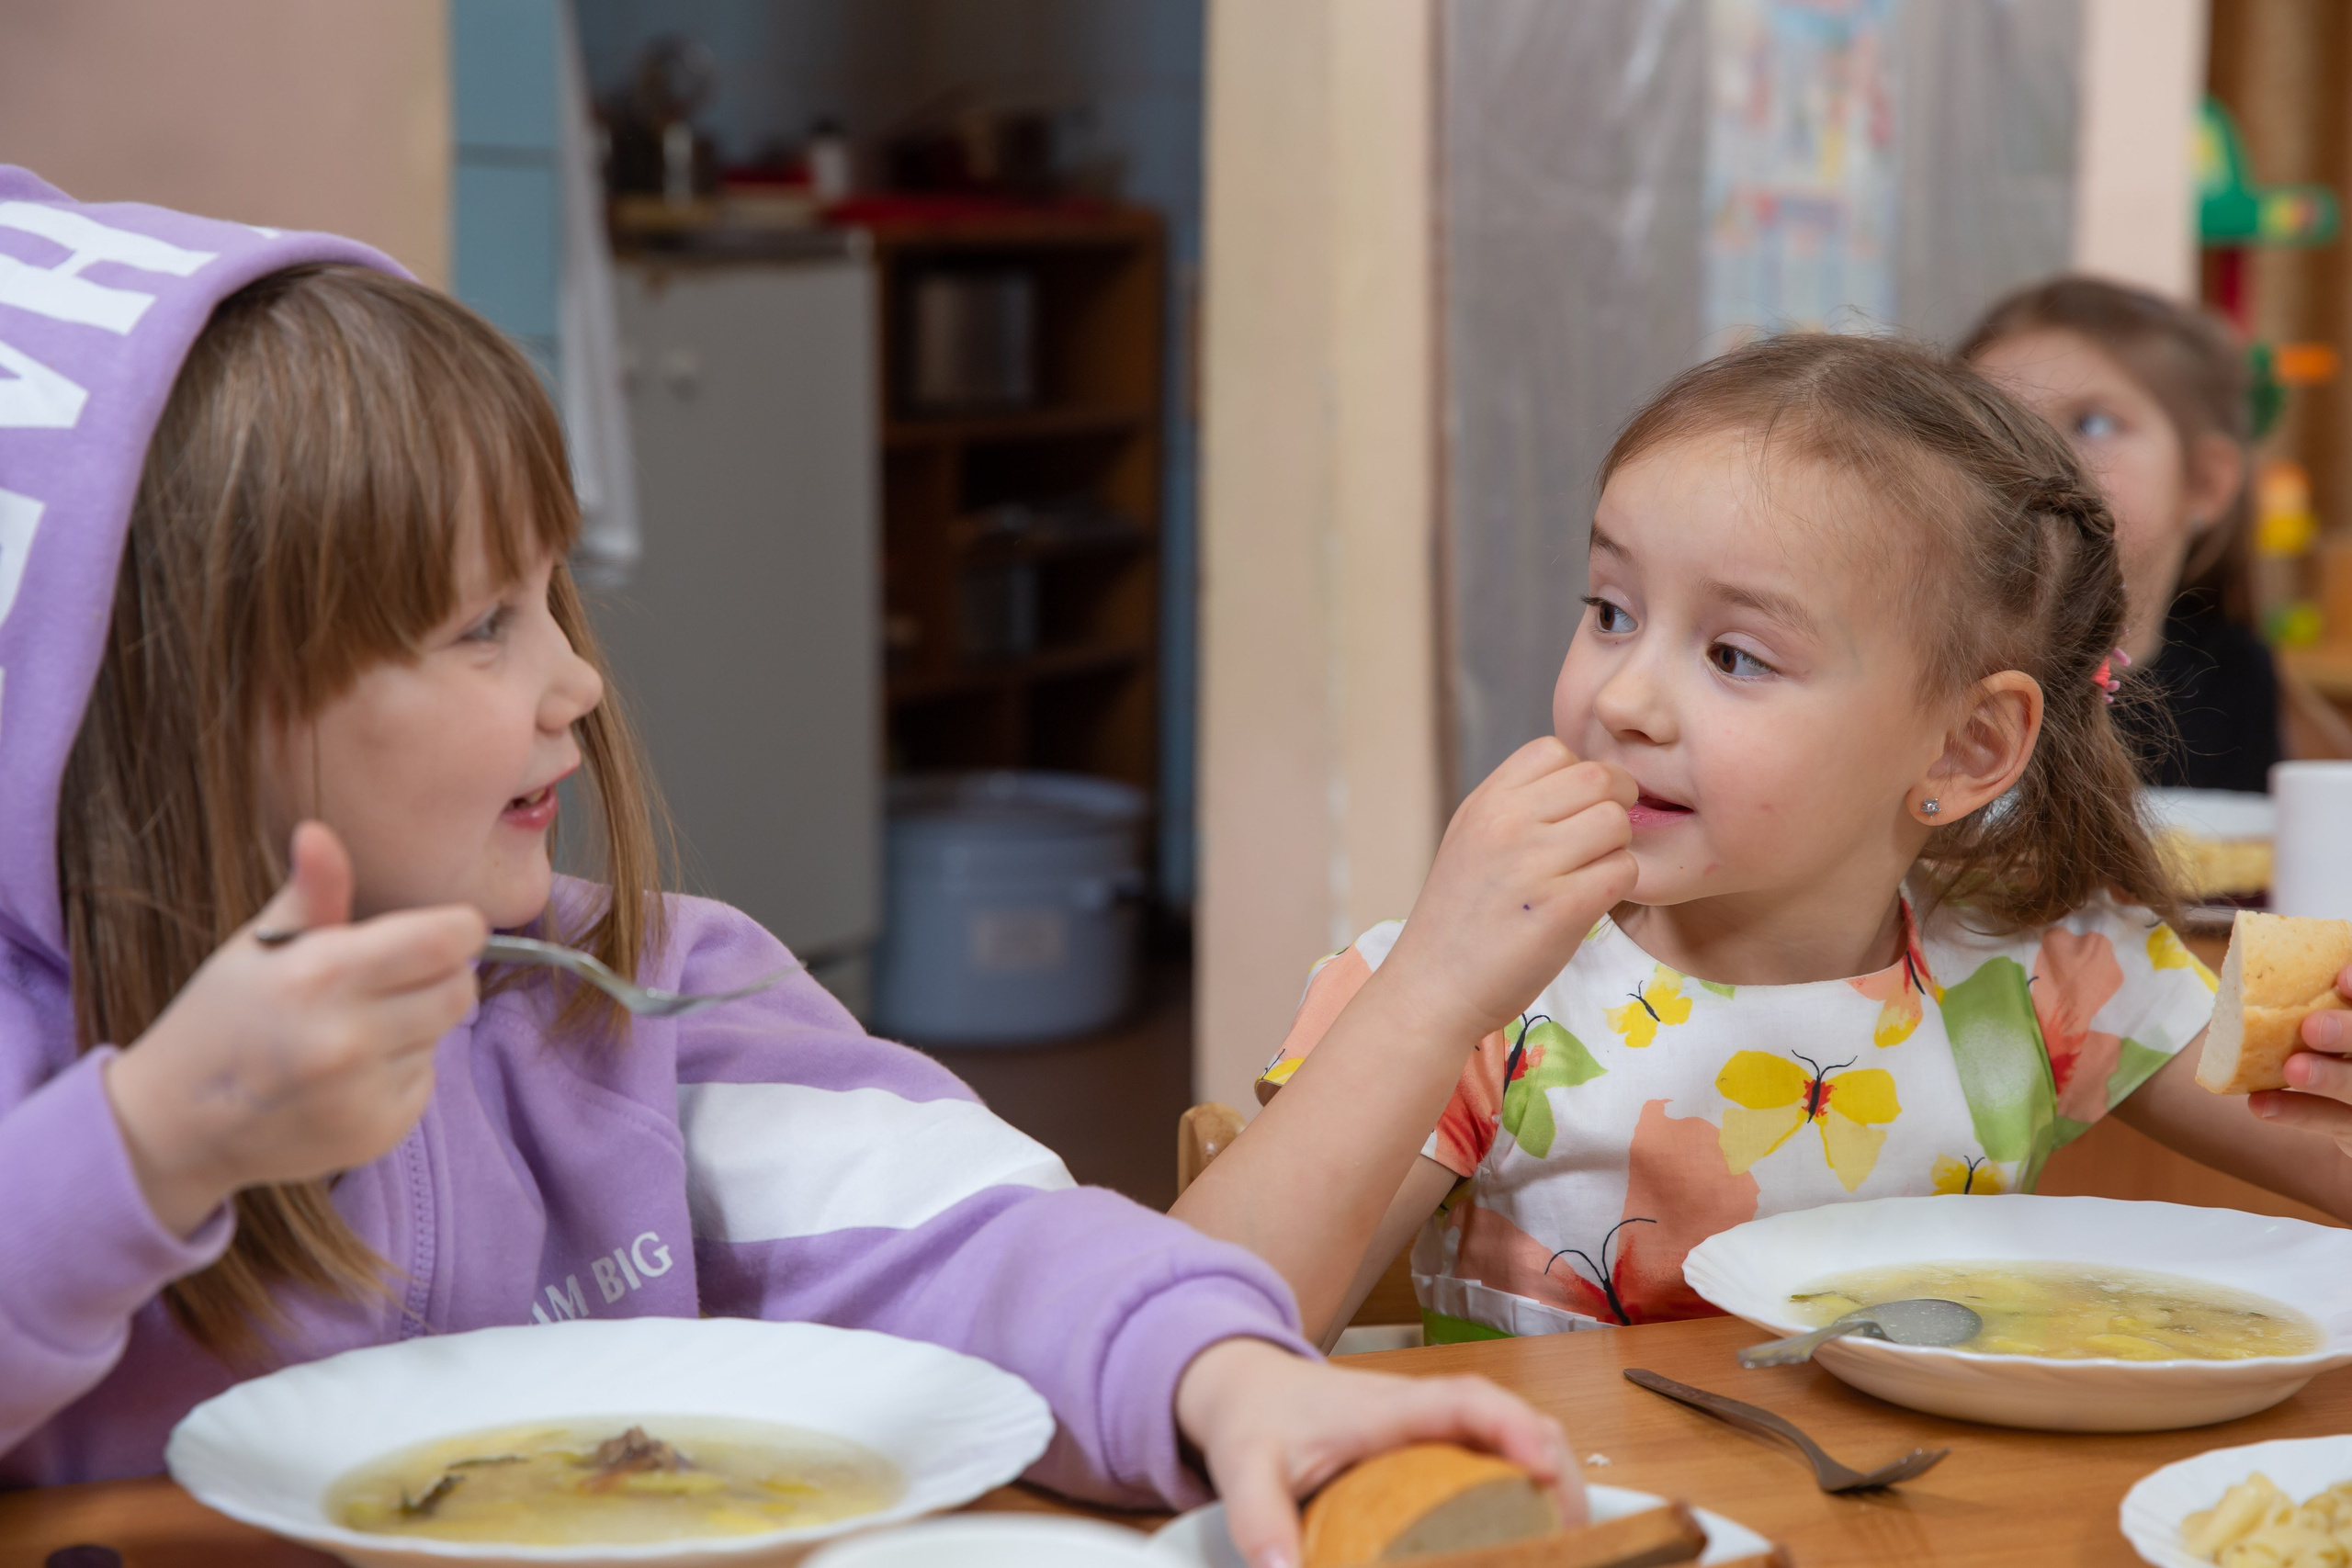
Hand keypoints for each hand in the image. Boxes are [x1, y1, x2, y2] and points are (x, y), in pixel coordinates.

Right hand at [104, 822, 486, 1237]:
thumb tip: (319, 832)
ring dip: (416, 1026)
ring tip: (353, 1030)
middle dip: (438, 976)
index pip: (447, 940)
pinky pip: (424, 1081)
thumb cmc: (221, 1020)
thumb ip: (311, 894)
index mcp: (322, 976)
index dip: (456, 930)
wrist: (177, 1125)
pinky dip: (400, 1072)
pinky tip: (348, 1074)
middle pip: (460, 989)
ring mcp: (365, 1092)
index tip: (438, 932)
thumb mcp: (257, 948)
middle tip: (390, 981)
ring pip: (443, 1035)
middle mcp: (349, 1038)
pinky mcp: (379, 1133)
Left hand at [1174, 1338, 1582, 1567]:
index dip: (1510, 1426)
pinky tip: (1539, 1527)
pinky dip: (1531, 1481)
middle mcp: (1420, 1408)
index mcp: (1382, 1408)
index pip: (1461, 1401)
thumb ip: (1260, 1518)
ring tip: (1572, 1533)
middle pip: (1509, 1414)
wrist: (1246, 1384)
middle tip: (1575, 1525)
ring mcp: (1433, 1423)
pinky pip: (1498, 1450)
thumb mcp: (1244, 1469)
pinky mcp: (1437, 1443)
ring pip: (1514, 1430)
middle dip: (1554, 1460)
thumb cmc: (1255, 1419)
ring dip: (1552, 1473)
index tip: (1545, 1462)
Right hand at [1377, 737, 1636, 1041]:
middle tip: (1600, 842)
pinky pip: (1623, 871)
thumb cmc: (1460, 918)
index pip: (1556, 749)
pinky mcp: (1562, 908)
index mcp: (1484, 802)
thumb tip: (1583, 781)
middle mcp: (1506, 824)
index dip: (1579, 776)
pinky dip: (1617, 886)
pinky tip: (1590, 902)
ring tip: (1591, 874)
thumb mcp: (1470, 840)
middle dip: (1614, 805)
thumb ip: (1516, 806)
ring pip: (1617, 823)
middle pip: (1600, 778)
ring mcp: (1533, 864)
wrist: (1433, 987)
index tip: (1573, 811)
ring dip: (1617, 848)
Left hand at [2253, 963, 2351, 1158]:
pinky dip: (2297, 1113)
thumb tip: (2279, 956)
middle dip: (2350, 1033)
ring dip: (2327, 1078)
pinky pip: (2333, 1123)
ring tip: (2292, 1068)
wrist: (2348, 1108)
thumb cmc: (2335, 1045)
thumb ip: (2328, 1000)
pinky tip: (2260, 1104)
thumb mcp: (2333, 1015)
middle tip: (2311, 1027)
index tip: (2341, 978)